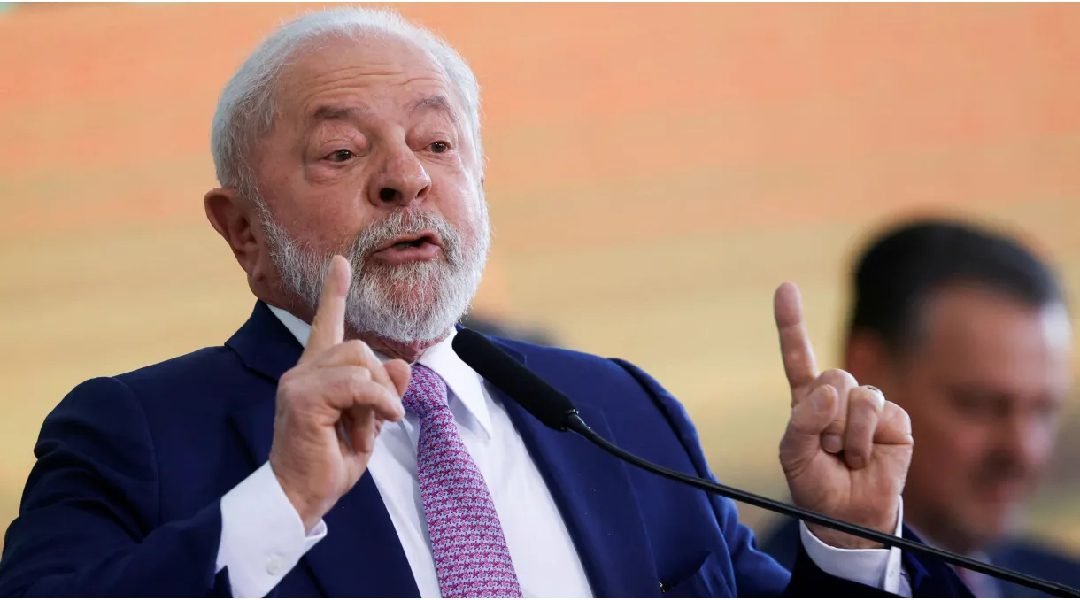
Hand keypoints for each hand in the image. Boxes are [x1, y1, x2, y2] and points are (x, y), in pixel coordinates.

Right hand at [269, 255, 410, 529]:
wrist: (301, 497)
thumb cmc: (329, 463)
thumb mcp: (369, 423)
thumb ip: (384, 392)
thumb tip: (403, 363)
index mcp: (316, 374)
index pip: (325, 325)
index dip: (333, 293)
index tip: (340, 264)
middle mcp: (302, 372)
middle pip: (358, 346)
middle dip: (380, 381)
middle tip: (377, 418)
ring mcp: (298, 382)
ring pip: (359, 361)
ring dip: (379, 395)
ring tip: (371, 426)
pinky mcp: (303, 398)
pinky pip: (356, 384)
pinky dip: (378, 401)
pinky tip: (383, 421)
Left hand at [774, 282, 912, 548]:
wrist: (849, 518)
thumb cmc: (817, 485)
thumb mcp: (793, 456)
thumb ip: (802, 421)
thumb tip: (830, 390)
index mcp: (808, 400)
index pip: (798, 356)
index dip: (792, 322)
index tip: (785, 287)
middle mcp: (839, 397)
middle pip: (832, 375)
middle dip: (824, 415)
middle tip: (825, 447)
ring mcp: (869, 407)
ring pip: (855, 393)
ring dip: (844, 431)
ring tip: (844, 455)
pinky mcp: (896, 420)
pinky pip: (877, 412)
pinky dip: (863, 439)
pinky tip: (865, 458)